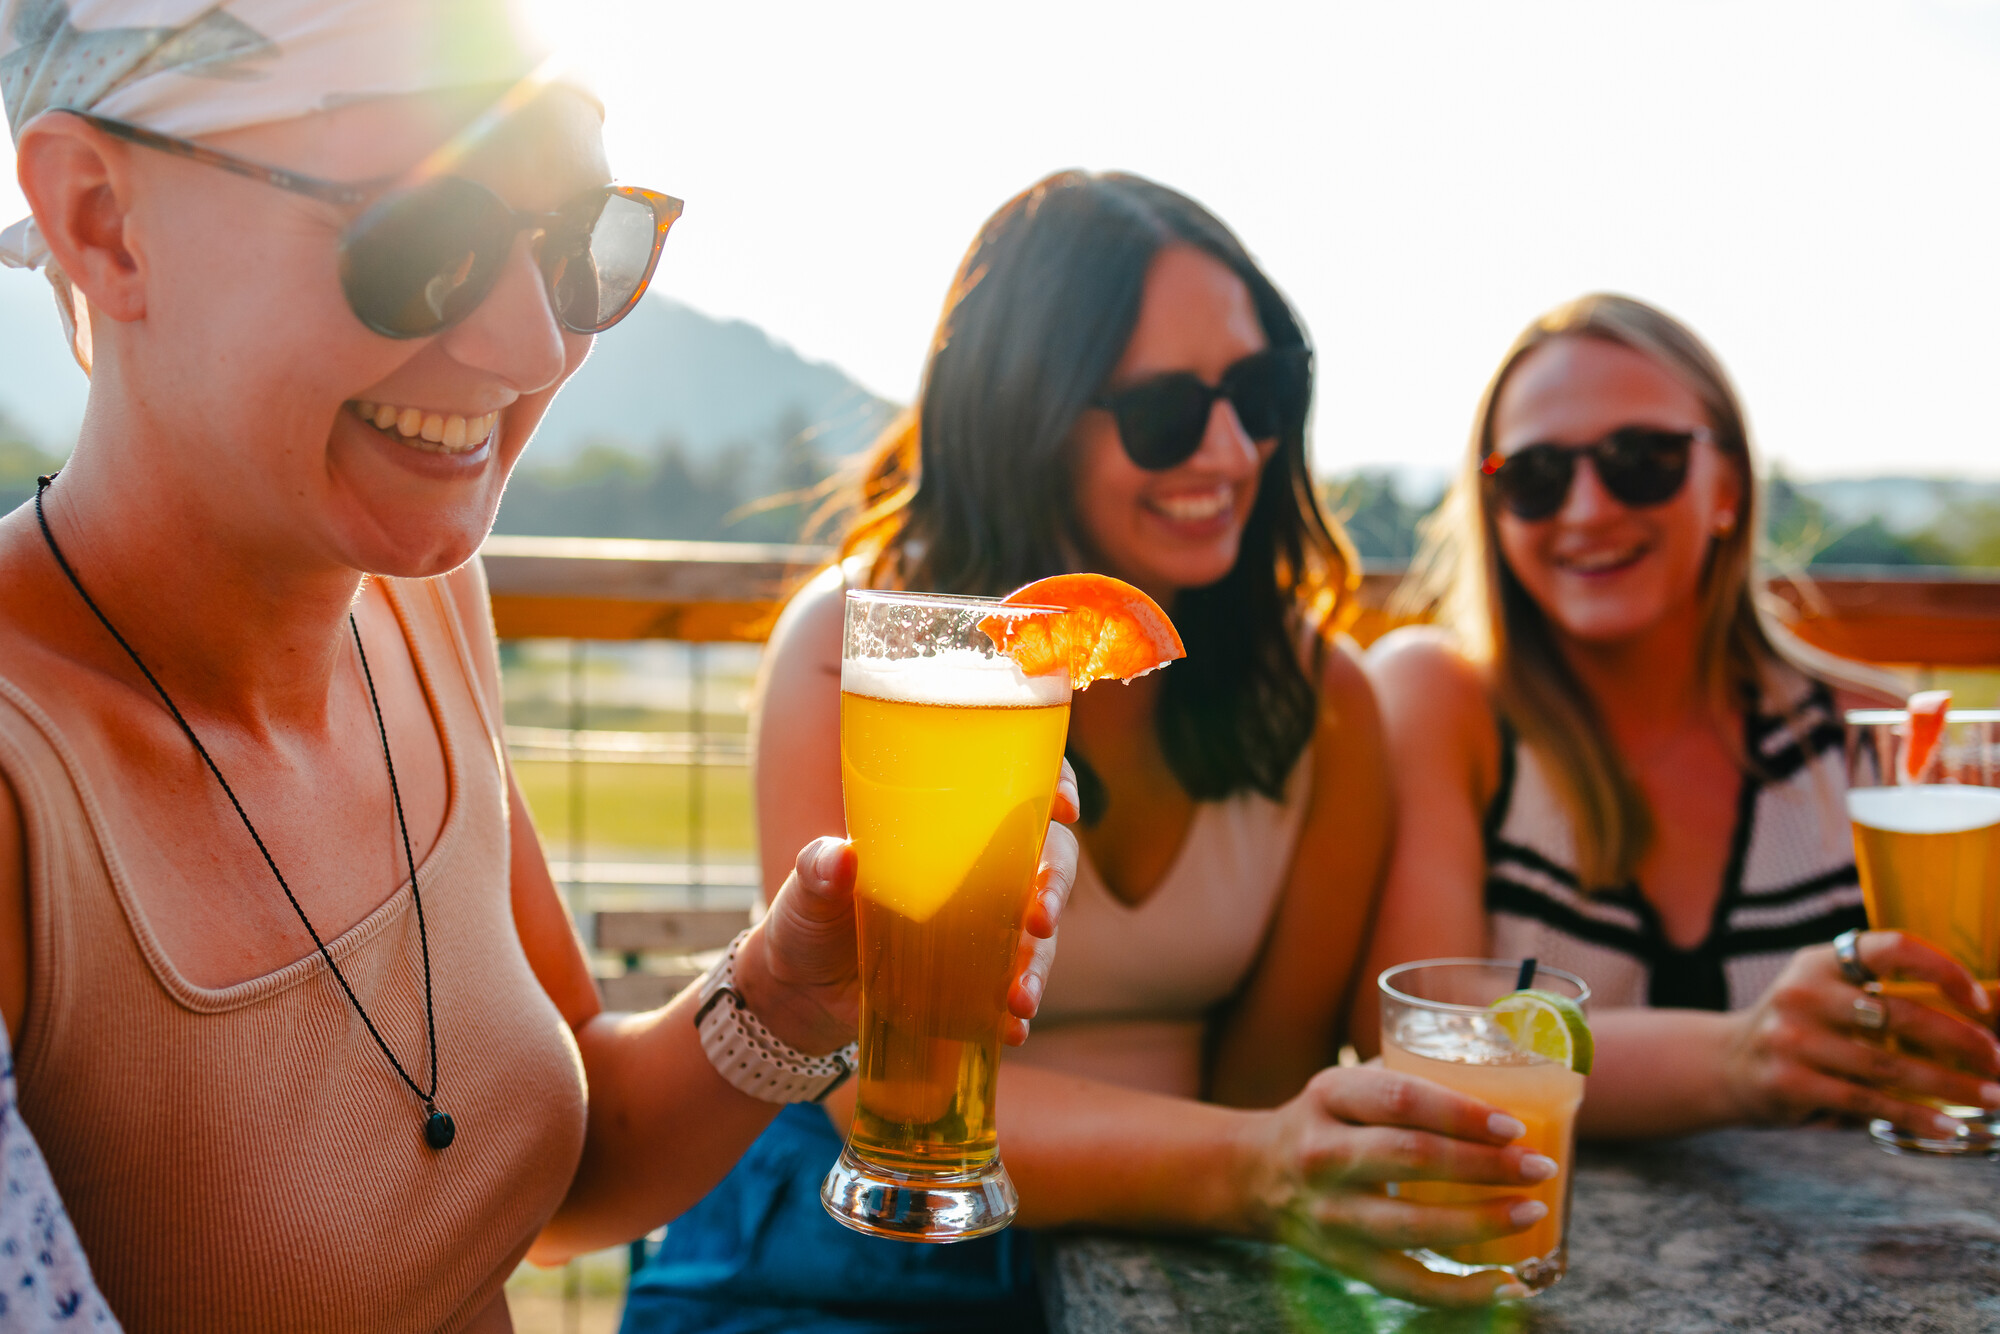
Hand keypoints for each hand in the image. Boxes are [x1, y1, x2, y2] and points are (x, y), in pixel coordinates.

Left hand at [733, 760, 1081, 1055]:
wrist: (798, 992)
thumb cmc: (808, 917)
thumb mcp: (807, 885)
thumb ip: (820, 868)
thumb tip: (841, 857)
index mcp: (946, 831)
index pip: (1018, 793)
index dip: (1056, 788)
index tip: (1066, 808)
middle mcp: (978, 875)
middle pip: (1048, 861)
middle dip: (1055, 887)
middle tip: (1040, 918)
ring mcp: (982, 930)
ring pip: (1036, 934)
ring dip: (1040, 963)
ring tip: (1020, 996)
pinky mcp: (974, 981)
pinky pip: (1010, 991)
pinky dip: (1015, 1012)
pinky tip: (1011, 1029)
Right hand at [1238, 1066, 1561, 1305]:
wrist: (1254, 1172)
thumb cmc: (1327, 1120)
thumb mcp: (1348, 1085)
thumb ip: (1409, 1079)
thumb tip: (1508, 1077)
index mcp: (1329, 1096)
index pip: (1401, 1100)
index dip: (1462, 1113)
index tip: (1513, 1126)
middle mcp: (1322, 1154)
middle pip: (1413, 1158)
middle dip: (1485, 1165)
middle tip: (1537, 1166)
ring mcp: (1329, 1212)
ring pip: (1412, 1225)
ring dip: (1482, 1222)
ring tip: (1531, 1211)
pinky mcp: (1340, 1260)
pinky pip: (1406, 1283)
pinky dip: (1460, 1291)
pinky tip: (1504, 1281)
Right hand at [1721, 931, 1999, 1133]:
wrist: (1726, 1065)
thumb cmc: (1800, 1030)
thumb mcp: (1827, 996)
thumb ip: (1883, 1000)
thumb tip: (1977, 1021)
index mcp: (1819, 962)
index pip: (1891, 949)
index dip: (1942, 969)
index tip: (1979, 1001)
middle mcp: (1804, 994)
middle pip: (1901, 1015)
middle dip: (1962, 1042)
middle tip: (1998, 1062)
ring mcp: (1794, 1040)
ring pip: (1891, 1067)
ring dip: (1951, 1086)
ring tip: (1990, 1097)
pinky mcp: (1793, 1083)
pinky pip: (1869, 1102)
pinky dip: (1916, 1117)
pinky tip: (1946, 1126)